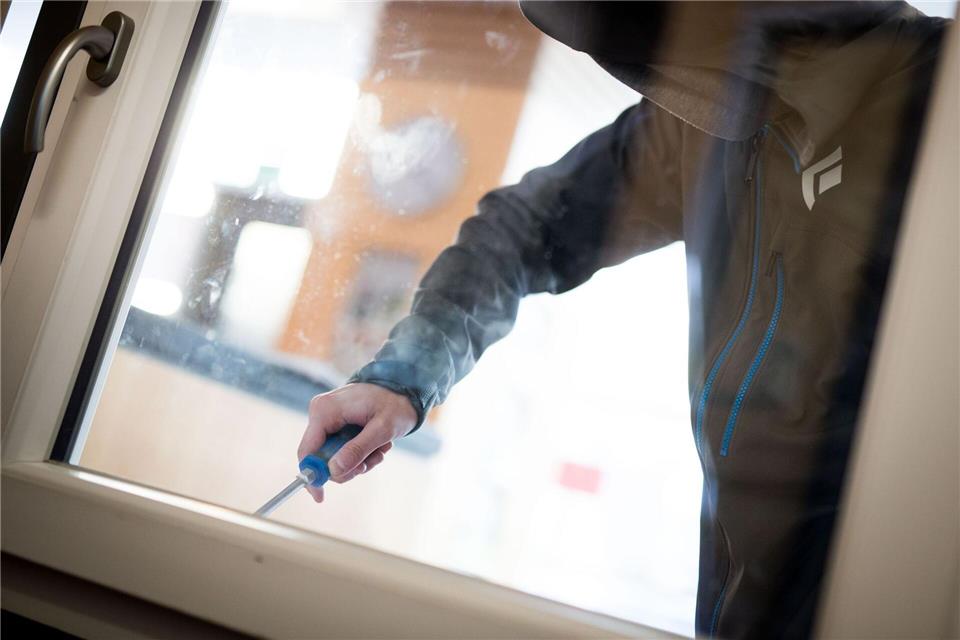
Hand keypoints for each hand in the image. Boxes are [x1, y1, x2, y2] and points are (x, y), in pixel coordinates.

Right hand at [297, 382, 417, 502]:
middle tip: (370, 462)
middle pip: (321, 458)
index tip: (320, 497)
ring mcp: (328, 419)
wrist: (405, 387)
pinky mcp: (335, 425)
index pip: (307, 451)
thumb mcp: (382, 429)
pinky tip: (377, 444)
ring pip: (334, 457)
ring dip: (359, 460)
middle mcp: (321, 414)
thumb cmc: (395, 403)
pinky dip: (361, 454)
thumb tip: (334, 471)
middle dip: (348, 466)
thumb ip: (358, 449)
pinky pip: (341, 450)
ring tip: (380, 448)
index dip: (312, 476)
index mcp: (325, 411)